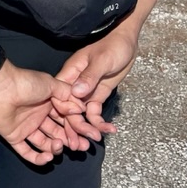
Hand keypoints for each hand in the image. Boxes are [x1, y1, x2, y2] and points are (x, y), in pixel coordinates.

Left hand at [0, 62, 83, 165]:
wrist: (0, 86)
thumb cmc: (25, 82)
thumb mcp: (51, 84)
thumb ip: (68, 96)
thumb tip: (82, 108)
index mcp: (47, 103)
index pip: (65, 120)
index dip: (76, 128)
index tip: (88, 136)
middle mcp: (37, 116)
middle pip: (57, 133)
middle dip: (70, 141)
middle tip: (81, 147)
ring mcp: (26, 127)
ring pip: (44, 144)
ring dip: (55, 148)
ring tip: (59, 145)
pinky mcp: (14, 136)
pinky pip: (27, 152)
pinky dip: (38, 158)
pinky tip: (48, 157)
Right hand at [55, 27, 140, 143]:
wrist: (126, 43)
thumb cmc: (112, 47)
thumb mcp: (102, 60)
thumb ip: (89, 76)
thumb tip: (76, 93)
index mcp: (70, 74)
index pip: (60, 97)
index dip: (66, 112)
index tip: (76, 122)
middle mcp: (74, 85)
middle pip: (69, 109)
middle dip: (74, 127)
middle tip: (81, 144)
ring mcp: (86, 91)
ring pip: (81, 114)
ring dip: (87, 128)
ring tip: (96, 140)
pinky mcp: (97, 95)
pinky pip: (94, 112)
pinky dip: (99, 122)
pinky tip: (109, 129)